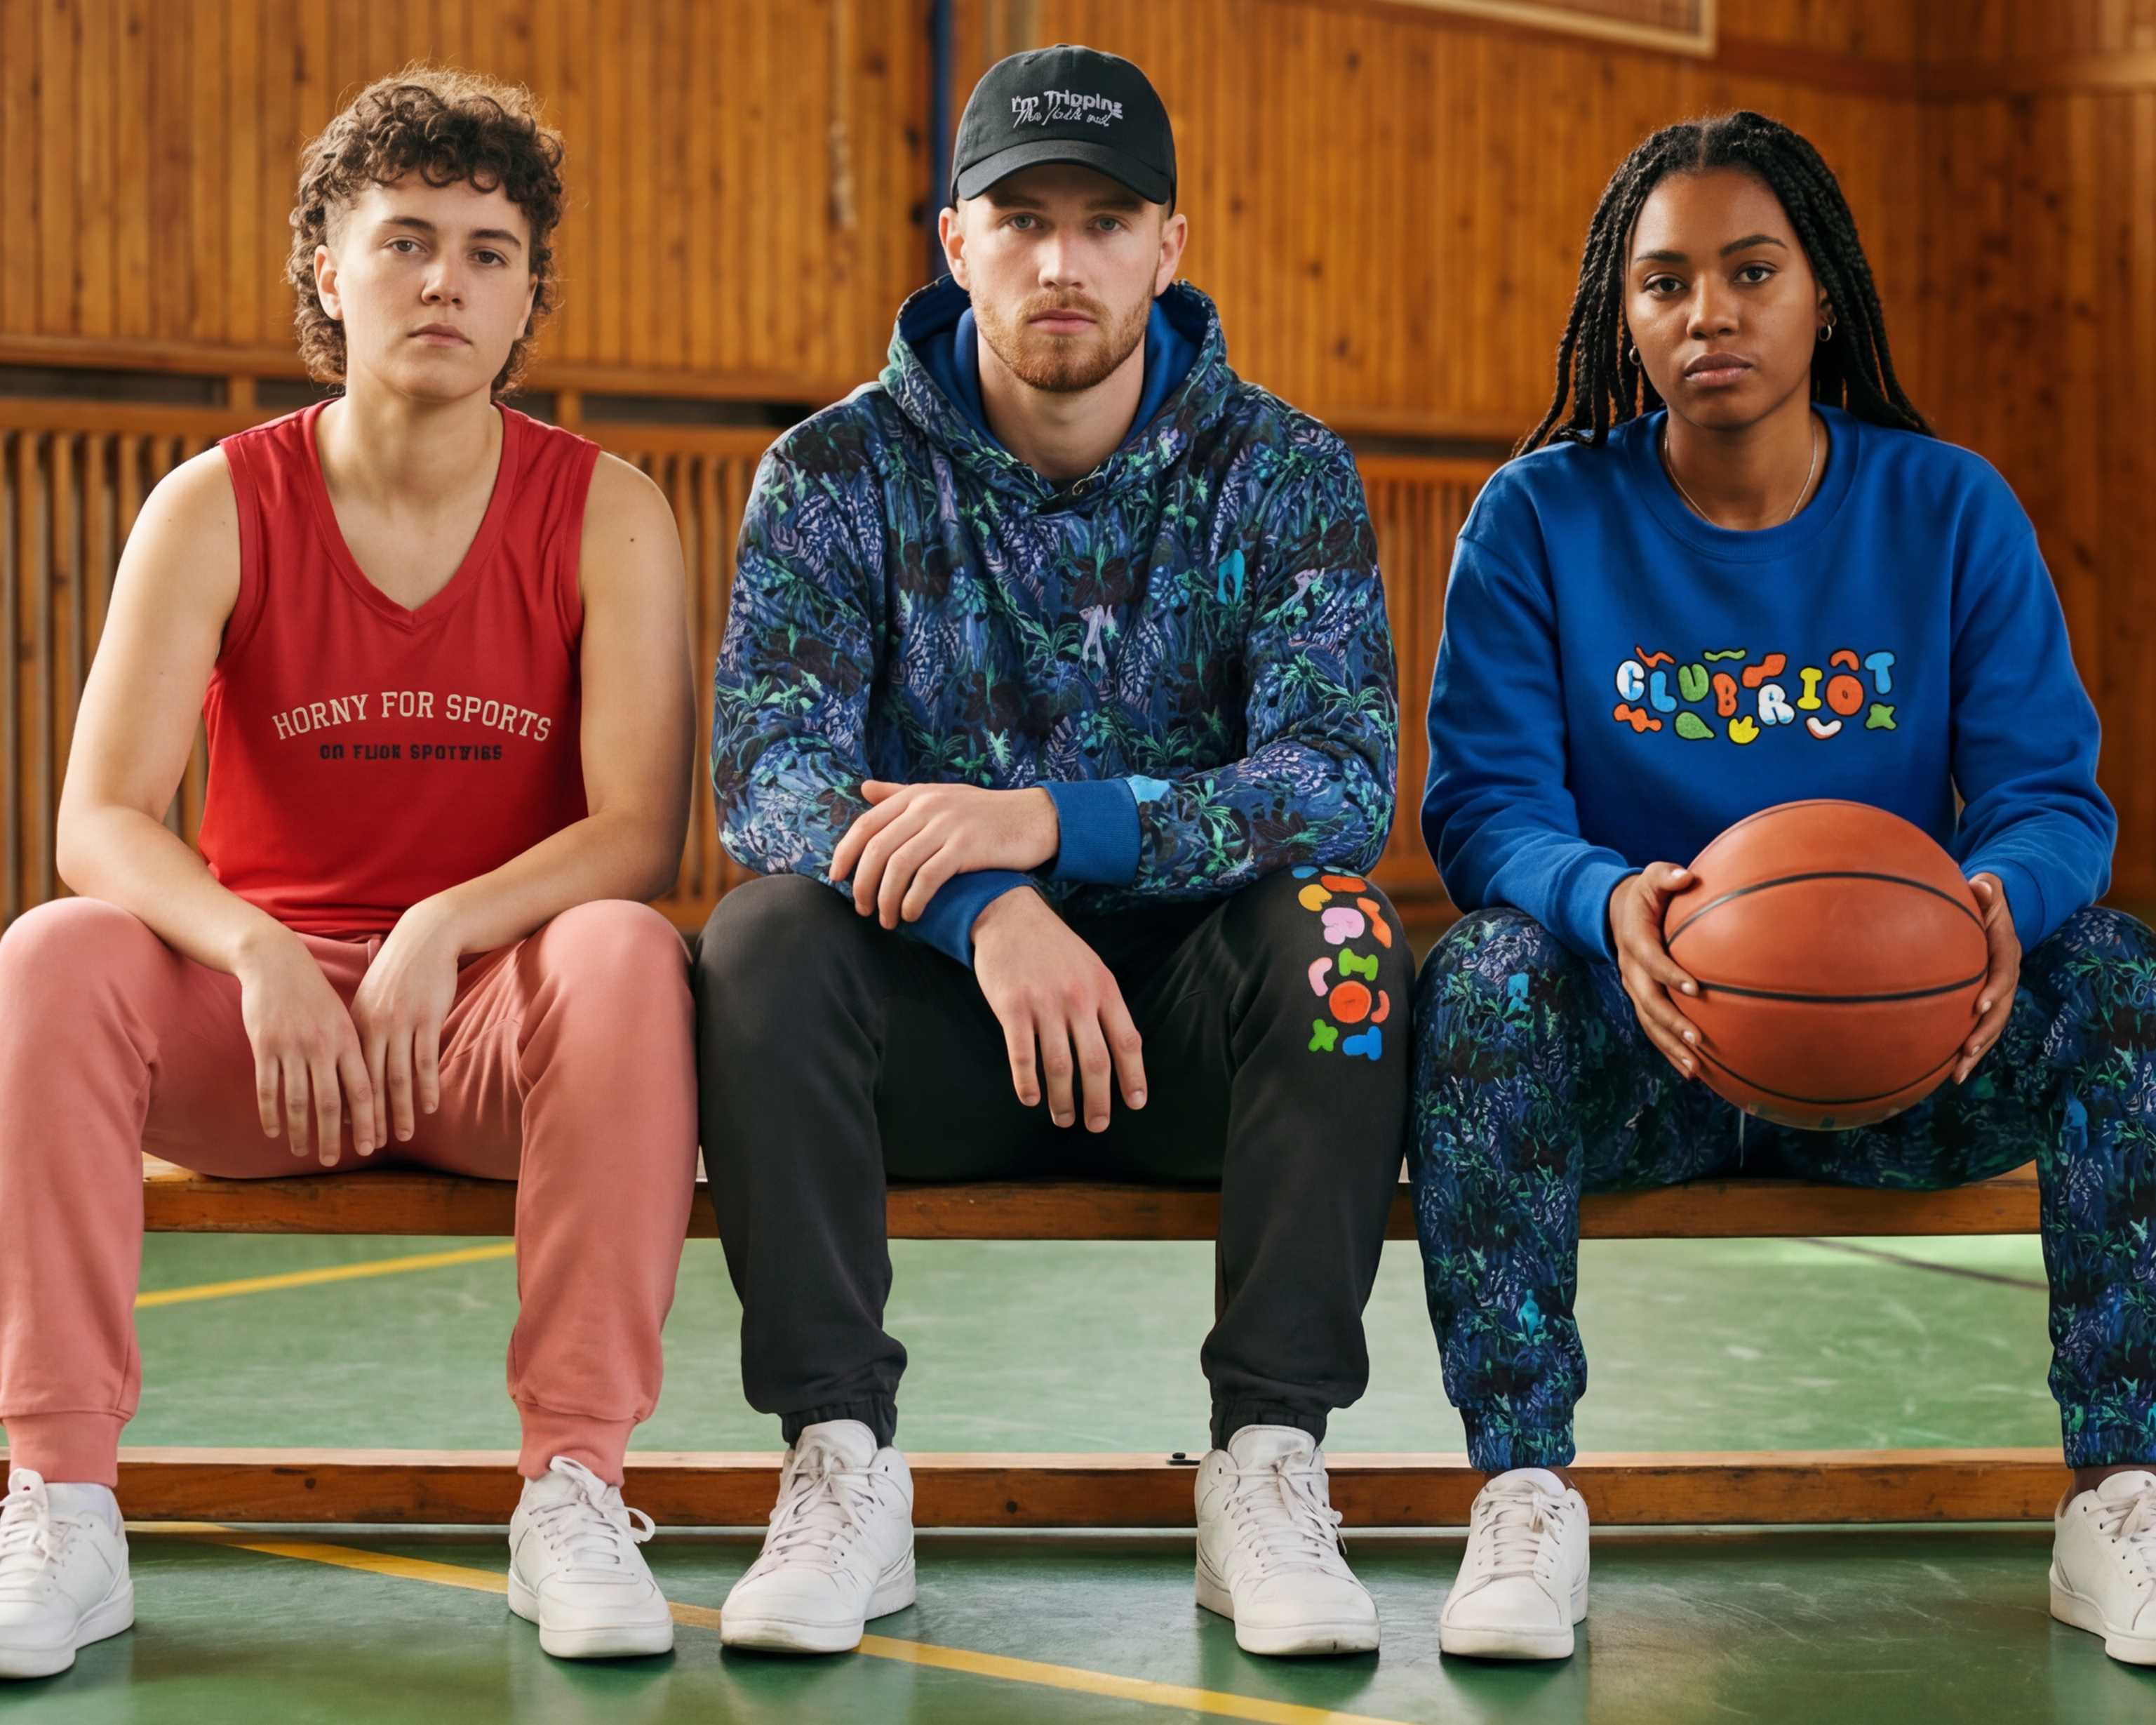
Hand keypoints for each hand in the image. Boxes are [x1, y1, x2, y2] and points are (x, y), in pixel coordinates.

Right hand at [234, 926, 377, 1166]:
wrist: (278, 963)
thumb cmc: (315, 996)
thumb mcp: (344, 1019)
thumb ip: (354, 1054)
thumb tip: (368, 1095)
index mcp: (349, 1040)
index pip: (364, 1090)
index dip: (369, 1121)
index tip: (372, 1147)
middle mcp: (323, 1046)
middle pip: (331, 1102)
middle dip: (333, 1137)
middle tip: (331, 1162)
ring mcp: (292, 1046)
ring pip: (297, 1101)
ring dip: (300, 1131)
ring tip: (302, 1151)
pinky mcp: (264, 1045)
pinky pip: (267, 1088)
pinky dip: (270, 1114)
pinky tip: (273, 1131)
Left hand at [350, 896, 463, 1145]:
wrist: (426, 937)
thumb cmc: (401, 971)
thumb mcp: (374, 999)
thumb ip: (366, 1029)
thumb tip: (359, 1060)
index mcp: (355, 1024)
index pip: (347, 1076)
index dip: (347, 1108)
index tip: (346, 1135)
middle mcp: (373, 1027)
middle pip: (368, 1083)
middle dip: (367, 1119)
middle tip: (366, 1148)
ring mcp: (400, 1023)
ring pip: (397, 1077)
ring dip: (399, 1110)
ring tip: (401, 1135)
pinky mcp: (426, 1018)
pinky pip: (425, 1060)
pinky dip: (426, 1087)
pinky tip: (428, 1107)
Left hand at [829, 781, 1060, 927]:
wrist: (1034, 818)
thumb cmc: (985, 813)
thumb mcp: (941, 796)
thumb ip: (900, 794)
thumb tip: (864, 789)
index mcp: (916, 796)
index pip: (866, 824)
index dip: (845, 853)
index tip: (837, 878)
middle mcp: (927, 807)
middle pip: (877, 848)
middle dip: (862, 884)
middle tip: (862, 909)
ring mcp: (947, 825)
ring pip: (898, 866)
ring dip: (885, 899)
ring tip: (885, 920)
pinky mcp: (967, 847)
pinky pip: (928, 878)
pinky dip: (913, 900)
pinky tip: (910, 915)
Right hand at [971, 888, 1145, 1130]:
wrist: (1010, 915)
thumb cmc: (1053, 947)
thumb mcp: (1091, 967)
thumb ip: (1104, 1004)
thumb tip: (1117, 1051)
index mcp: (1104, 988)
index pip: (1127, 1041)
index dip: (1133, 1076)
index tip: (1135, 1103)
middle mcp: (1078, 998)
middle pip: (1096, 1061)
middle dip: (1099, 1100)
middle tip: (1096, 1124)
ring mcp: (1044, 1003)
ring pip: (1059, 1065)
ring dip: (1063, 1100)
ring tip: (1063, 1118)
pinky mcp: (1012, 1007)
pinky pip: (1022, 1055)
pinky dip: (1027, 1083)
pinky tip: (1031, 1098)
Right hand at [1608, 864, 1703, 1079]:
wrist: (1619, 914)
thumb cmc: (1647, 894)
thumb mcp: (1653, 878)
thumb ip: (1668, 876)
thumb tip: (1687, 876)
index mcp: (1635, 941)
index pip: (1652, 960)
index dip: (1670, 974)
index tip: (1695, 987)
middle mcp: (1631, 970)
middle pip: (1648, 1002)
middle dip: (1671, 1023)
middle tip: (1697, 1040)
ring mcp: (1635, 989)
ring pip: (1649, 1023)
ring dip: (1670, 1047)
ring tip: (1694, 1069)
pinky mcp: (1642, 1001)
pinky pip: (1654, 1029)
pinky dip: (1669, 1051)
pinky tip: (1692, 1072)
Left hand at [1954, 874, 2019, 1082]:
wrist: (1990, 910)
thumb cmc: (1983, 898)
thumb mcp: (1988, 889)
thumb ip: (1986, 890)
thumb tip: (1980, 884)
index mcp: (2007, 952)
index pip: (2004, 974)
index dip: (1995, 991)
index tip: (1979, 1006)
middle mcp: (2005, 977)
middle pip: (2001, 1011)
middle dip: (1985, 1033)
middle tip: (1966, 1051)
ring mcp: (1995, 992)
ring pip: (1990, 1027)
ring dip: (1975, 1052)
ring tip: (1956, 1075)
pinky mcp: (1982, 1002)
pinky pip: (1975, 1028)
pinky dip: (1963, 1049)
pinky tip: (1943, 1071)